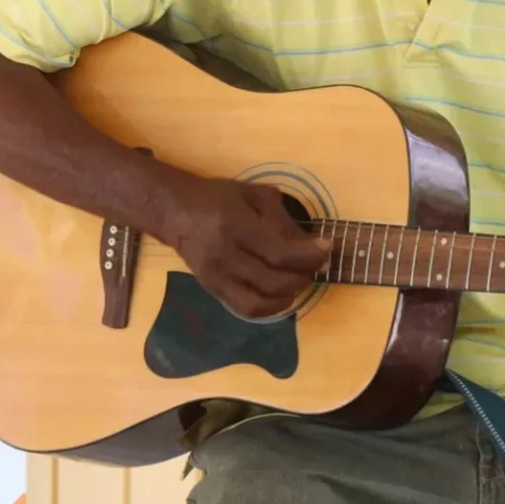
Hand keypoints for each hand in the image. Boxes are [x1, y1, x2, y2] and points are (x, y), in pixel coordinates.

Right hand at [163, 178, 330, 319]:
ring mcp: (216, 277)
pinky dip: (269, 308)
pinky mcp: (212, 289)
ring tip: (303, 279)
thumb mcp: (254, 195)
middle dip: (304, 275)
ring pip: (259, 301)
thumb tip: (310, 243)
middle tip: (320, 264)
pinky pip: (244, 308)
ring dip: (289, 294)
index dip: (308, 255)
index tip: (329, 248)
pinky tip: (283, 295)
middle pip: (272, 280)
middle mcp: (224, 256)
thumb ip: (282, 218)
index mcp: (236, 226)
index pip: (279, 252)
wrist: (175, 212)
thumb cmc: (219, 197)